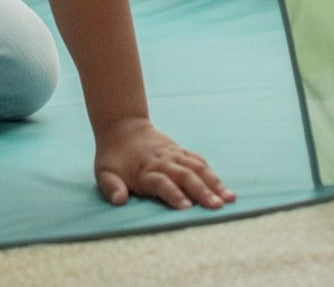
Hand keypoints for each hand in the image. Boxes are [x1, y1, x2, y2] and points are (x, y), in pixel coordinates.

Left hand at [94, 117, 232, 210]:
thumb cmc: (112, 157)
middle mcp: (162, 160)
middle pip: (185, 175)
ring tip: (229, 198)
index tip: (186, 208)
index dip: (173, 194)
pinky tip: (225, 188)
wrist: (122, 126)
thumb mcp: (103, 173)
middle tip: (217, 206)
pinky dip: (213, 174)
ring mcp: (174, 154)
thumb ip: (111, 187)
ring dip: (213, 183)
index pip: (161, 182)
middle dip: (202, 191)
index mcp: (144, 170)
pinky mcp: (181, 151)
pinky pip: (199, 161)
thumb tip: (119, 201)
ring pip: (197, 167)